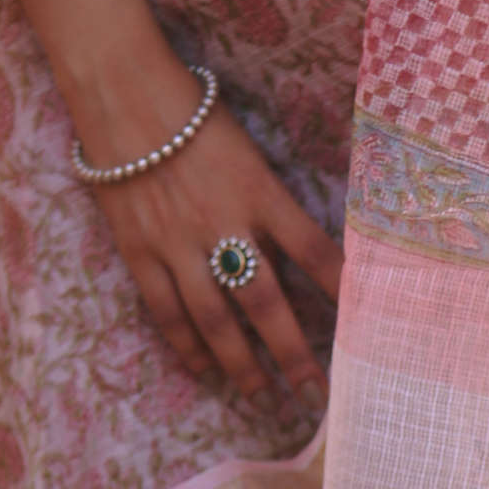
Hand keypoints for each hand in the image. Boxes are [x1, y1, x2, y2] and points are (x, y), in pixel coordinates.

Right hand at [75, 47, 342, 407]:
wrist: (123, 93)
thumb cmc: (195, 116)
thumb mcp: (250, 154)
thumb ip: (275, 203)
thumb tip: (313, 253)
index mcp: (261, 193)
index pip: (314, 252)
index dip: (342, 293)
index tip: (364, 331)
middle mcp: (223, 224)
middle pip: (265, 303)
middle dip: (293, 354)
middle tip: (316, 393)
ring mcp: (178, 242)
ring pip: (214, 320)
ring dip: (242, 363)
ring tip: (262, 395)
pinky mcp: (140, 251)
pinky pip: (167, 311)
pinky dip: (187, 345)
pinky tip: (205, 370)